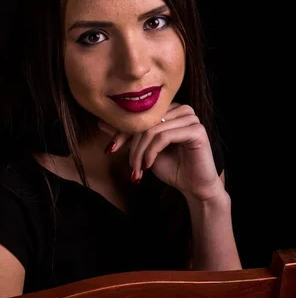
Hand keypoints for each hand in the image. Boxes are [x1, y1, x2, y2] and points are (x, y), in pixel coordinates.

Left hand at [99, 102, 223, 202]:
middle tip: (130, 166)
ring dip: (140, 152)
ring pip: (152, 130)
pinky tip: (149, 165)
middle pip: (145, 122)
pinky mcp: (197, 130)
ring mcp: (191, 118)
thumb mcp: (144, 149)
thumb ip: (128, 135)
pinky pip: (164, 136)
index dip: (122, 131)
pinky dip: (152, 152)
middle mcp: (181, 109)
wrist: (194, 187)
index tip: (110, 149)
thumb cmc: (171, 167)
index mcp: (170, 109)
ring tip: (138, 169)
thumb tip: (101, 121)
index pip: (139, 115)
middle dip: (132, 146)